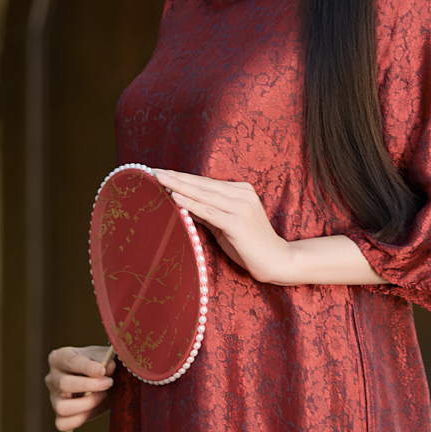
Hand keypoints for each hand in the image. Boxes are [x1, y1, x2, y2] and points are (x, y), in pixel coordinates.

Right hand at [46, 343, 114, 429]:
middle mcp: (52, 378)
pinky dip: (79, 420)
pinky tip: (92, 410)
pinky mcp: (59, 415)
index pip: (70, 362)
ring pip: (61, 407)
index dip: (87, 367)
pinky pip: (62, 423)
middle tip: (108, 383)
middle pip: (63, 384)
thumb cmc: (99, 365)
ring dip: (85, 404)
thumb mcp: (103, 356)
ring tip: (101, 396)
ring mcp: (54, 398)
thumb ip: (105, 360)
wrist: (102, 381)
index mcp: (60, 358)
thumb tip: (108, 367)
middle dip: (89, 386)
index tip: (103, 370)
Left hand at [153, 171, 294, 283]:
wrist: (277, 260)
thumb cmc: (249, 244)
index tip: (161, 172)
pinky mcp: (239, 222)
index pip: (206, 182)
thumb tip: (181, 202)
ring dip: (180, 186)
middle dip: (177, 177)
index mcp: (241, 190)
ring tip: (160, 180)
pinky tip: (175, 197)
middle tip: (154, 171)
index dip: (183, 177)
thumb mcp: (225, 224)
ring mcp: (241, 207)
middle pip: (203, 184)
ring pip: (204, 195)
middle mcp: (242, 194)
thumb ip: (206, 212)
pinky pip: (209, 211)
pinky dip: (191, 204)